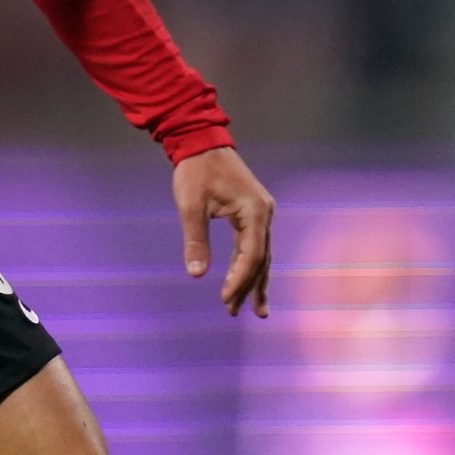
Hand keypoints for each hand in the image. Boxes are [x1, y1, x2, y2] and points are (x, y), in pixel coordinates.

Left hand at [172, 146, 273, 318]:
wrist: (202, 141)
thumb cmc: (195, 171)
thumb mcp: (191, 206)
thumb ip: (195, 240)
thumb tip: (196, 274)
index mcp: (254, 211)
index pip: (251, 255)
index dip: (240, 279)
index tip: (224, 298)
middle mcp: (264, 214)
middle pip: (260, 259)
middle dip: (249, 287)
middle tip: (236, 313)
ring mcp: (261, 213)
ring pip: (259, 254)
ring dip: (252, 280)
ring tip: (251, 309)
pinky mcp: (253, 212)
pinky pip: (253, 244)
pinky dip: (248, 264)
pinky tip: (245, 281)